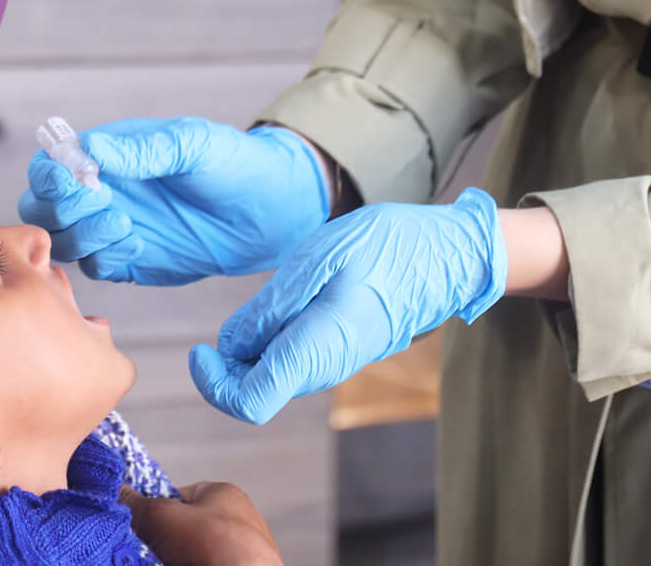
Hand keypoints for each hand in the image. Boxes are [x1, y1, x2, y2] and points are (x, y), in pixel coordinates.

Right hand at [16, 118, 328, 284]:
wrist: (270, 210)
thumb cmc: (232, 162)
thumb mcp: (192, 145)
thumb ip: (143, 151)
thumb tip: (91, 149)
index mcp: (106, 155)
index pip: (49, 165)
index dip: (49, 176)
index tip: (76, 181)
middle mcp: (100, 192)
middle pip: (41, 209)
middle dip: (60, 212)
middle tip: (105, 205)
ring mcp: (112, 228)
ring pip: (63, 243)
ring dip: (82, 237)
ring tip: (126, 225)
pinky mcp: (130, 262)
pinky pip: (96, 269)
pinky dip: (105, 259)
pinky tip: (138, 246)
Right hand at [122, 481, 282, 565]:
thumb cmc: (215, 547)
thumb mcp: (164, 518)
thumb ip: (138, 505)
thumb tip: (116, 492)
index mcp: (224, 494)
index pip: (179, 495)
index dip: (156, 510)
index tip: (140, 527)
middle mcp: (238, 520)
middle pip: (186, 529)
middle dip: (166, 542)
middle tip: (150, 553)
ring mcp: (241, 552)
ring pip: (196, 554)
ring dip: (177, 560)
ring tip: (166, 564)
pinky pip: (205, 564)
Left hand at [189, 188, 507, 423]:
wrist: (450, 256)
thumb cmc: (388, 247)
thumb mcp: (321, 258)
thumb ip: (273, 306)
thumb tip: (232, 345)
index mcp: (316, 349)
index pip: (249, 402)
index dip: (213, 383)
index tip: (200, 348)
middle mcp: (324, 367)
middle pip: (255, 391)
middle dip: (227, 363)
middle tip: (227, 318)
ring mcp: (334, 362)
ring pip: (273, 373)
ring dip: (251, 348)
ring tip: (261, 301)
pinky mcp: (340, 349)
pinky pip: (293, 357)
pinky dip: (273, 339)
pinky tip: (283, 301)